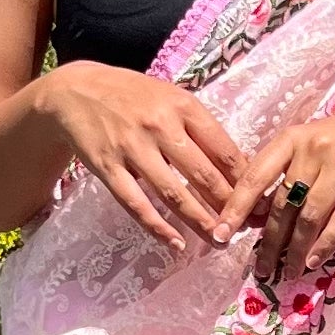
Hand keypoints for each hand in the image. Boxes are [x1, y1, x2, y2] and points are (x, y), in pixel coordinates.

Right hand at [38, 63, 244, 252]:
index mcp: (183, 107)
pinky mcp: (107, 168)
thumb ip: (200, 128)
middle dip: (228, 207)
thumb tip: (239, 166)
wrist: (75, 91)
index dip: (246, 181)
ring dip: (199, 222)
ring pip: (173, 194)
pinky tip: (175, 243)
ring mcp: (132, 148)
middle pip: (204, 175)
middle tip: (244, 229)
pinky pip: (136, 203)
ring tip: (218, 241)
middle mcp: (160, 126)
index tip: (259, 203)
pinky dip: (157, 227)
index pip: (224, 151)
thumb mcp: (171, 99)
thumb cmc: (133, 96)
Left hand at [219, 98, 334, 286]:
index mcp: (292, 137)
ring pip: (309, 216)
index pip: (255, 176)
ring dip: (296, 249)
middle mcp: (314, 148)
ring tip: (288, 270)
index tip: (221, 234)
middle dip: (269, 240)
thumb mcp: (309, 143)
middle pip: (282, 203)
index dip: (235, 207)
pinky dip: (325, 244)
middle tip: (261, 267)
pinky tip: (314, 260)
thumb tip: (254, 216)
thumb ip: (284, 173)